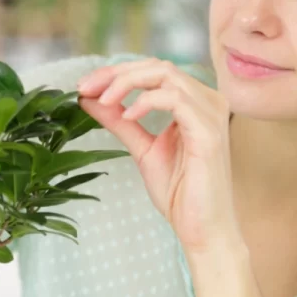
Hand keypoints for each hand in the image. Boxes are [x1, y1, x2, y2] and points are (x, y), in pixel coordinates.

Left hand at [77, 58, 241, 253]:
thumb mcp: (142, 149)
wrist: (203, 230)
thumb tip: (89, 98)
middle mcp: (208, 102)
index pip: (154, 71)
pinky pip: (175, 99)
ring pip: (166, 75)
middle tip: (85, 87)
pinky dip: (146, 100)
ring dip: (127, 82)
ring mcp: (211, 115)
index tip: (85, 85)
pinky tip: (127, 114)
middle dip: (117, 73)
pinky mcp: (209, 132)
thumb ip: (120, 121)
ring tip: (103, 100)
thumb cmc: (180, 194)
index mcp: (196, 104)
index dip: (117, 72)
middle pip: (158, 66)